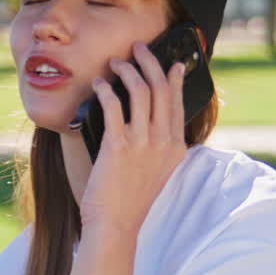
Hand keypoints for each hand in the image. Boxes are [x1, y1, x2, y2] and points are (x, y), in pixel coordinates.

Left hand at [78, 42, 186, 236]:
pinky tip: (98, 84)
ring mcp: (143, 143)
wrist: (116, 226)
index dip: (174, 78)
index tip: (172, 63)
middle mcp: (163, 142)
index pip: (178, 103)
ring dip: (127, 70)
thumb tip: (152, 126)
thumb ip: (159, 149)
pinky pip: (114, 106)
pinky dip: (105, 90)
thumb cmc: (131, 202)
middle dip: (150, 62)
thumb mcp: (157, 173)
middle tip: (138, 48)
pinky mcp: (118, 146)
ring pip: (140, 91)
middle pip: (161, 88)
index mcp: (175, 148)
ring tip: (114, 61)